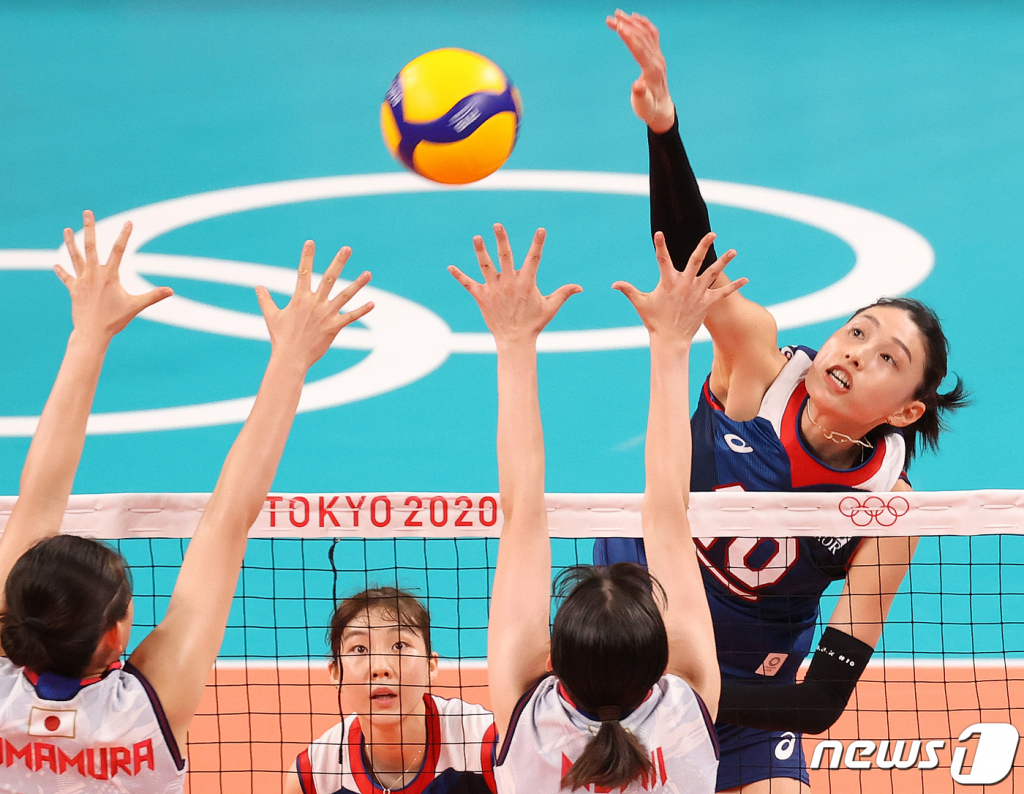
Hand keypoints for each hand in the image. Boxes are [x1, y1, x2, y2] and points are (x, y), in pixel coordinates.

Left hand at [55, 210, 172, 340]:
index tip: (129, 222)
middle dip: (90, 228)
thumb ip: (153, 296)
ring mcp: (82, 281)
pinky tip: (56, 264)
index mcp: (109, 276)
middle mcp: (93, 274)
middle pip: (91, 246)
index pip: (119, 250)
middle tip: (87, 212)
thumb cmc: (115, 320)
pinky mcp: (74, 290)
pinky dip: (62, 271)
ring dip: (70, 243)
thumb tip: (171, 290)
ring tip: (67, 229)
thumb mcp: (136, 306)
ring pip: (75, 257)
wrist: (92, 332)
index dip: (125, 235)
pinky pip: (67, 278)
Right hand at [255, 241, 373, 369]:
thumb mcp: (271, 316)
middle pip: (329, 278)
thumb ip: (265, 300)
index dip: (306, 257)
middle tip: (347, 248)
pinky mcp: (334, 327)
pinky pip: (350, 317)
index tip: (310, 242)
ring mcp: (326, 314)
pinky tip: (372, 303)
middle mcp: (315, 303)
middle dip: (339, 262)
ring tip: (369, 273)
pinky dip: (361, 310)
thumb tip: (258, 287)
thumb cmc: (281, 338)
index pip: (303, 272)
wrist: (290, 358)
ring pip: (345, 295)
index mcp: (299, 298)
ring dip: (357, 284)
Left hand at [448, 224, 581, 345]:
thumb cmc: (534, 323)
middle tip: (497, 225)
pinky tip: (449, 267)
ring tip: (476, 237)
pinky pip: (468, 284)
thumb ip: (564, 294)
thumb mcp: (551, 307)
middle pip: (505, 256)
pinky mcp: (482, 297)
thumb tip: (580, 288)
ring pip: (485, 266)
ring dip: (480, 251)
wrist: (515, 341)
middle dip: (501, 239)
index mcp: (526, 283)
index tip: (541, 230)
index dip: (538, 243)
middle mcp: (509, 283)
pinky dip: (459, 276)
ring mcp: (494, 289)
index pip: (534, 259)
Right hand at [607, 10, 674, 133]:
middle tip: (610, 18)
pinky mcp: (657, 55)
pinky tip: (634, 17)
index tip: (618, 26)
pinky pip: (652, 34)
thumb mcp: (643, 106)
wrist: (662, 109)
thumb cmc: (649, 109)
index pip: (640, 49)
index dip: (629, 37)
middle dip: (626, 25)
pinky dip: (644, 24)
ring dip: (632, 21)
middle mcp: (657, 60)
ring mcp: (658, 56)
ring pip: (646, 33)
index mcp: (652, 70)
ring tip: (618, 14)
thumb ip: (640, 95)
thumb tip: (637, 85)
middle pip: (641, 37)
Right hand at [615, 232, 745, 342]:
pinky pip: (723, 292)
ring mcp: (698, 292)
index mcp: (668, 281)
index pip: (662, 258)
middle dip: (704, 245)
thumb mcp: (641, 303)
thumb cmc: (654, 320)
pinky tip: (746, 279)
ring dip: (724, 261)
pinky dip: (734, 286)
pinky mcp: (707, 303)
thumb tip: (613, 284)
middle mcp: (685, 284)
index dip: (660, 245)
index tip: (659, 233)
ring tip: (734, 251)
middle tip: (712, 234)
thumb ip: (628, 290)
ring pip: (713, 273)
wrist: (670, 340)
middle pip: (696, 260)